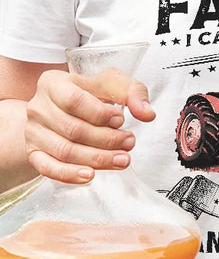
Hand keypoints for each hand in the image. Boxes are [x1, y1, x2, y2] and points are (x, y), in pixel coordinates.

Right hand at [24, 67, 154, 183]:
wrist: (62, 107)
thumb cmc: (89, 93)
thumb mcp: (113, 83)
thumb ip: (133, 93)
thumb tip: (147, 113)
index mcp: (53, 83)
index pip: (75, 101)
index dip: (100, 114)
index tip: (120, 119)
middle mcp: (38, 107)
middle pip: (73, 129)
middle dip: (106, 139)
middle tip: (129, 142)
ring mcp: (33, 131)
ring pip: (64, 150)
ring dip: (96, 158)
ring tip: (121, 159)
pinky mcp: (33, 153)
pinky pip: (48, 168)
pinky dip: (69, 174)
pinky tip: (90, 175)